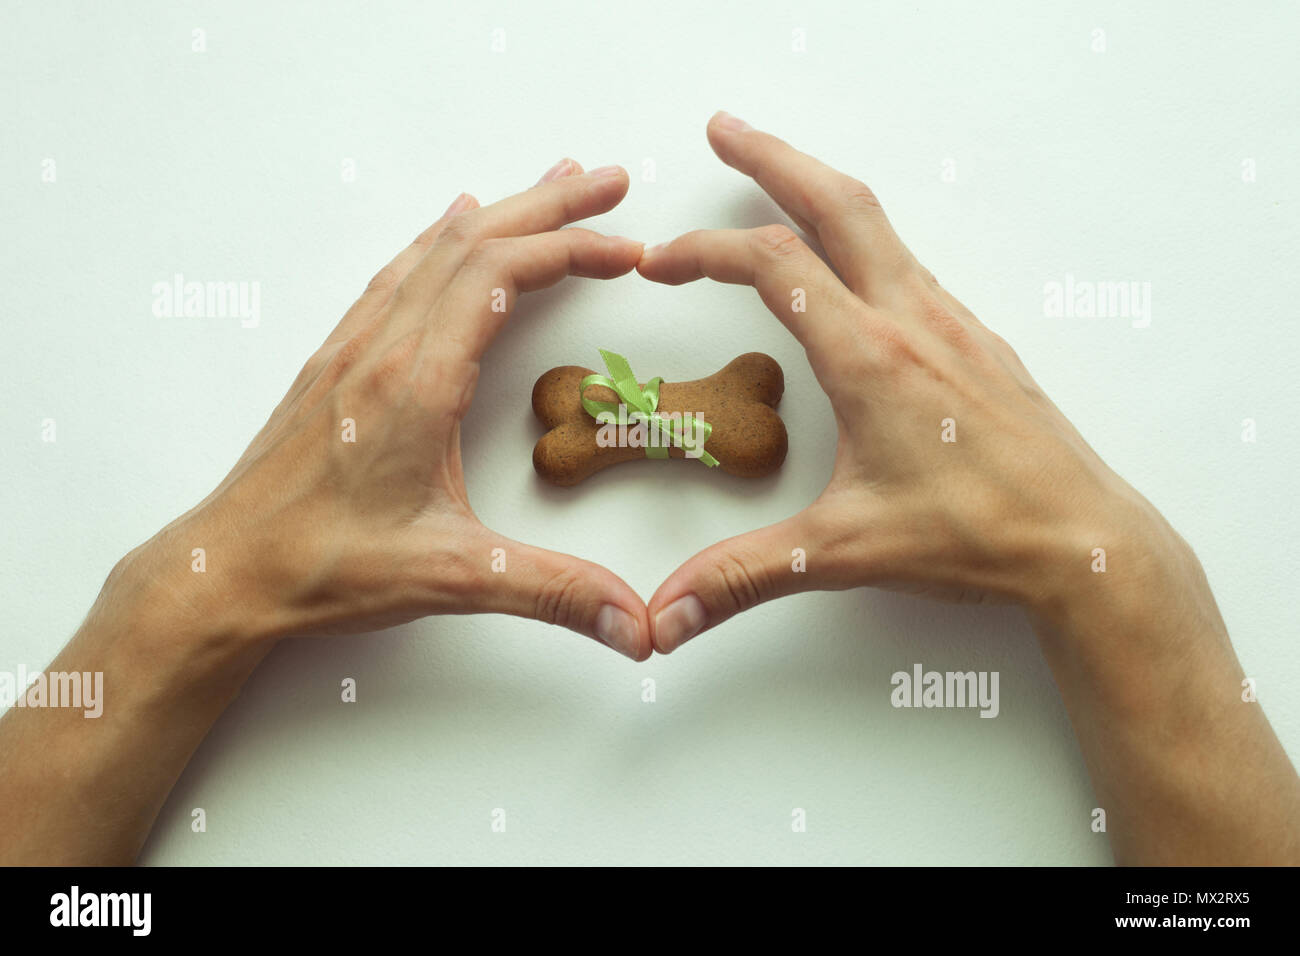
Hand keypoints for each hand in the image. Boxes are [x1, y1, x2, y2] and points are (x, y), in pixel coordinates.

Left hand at [119, 159, 651, 659]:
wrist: (222, 574)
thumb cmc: (321, 567)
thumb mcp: (452, 578)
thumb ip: (554, 593)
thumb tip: (640, 624)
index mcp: (415, 381)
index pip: (501, 276)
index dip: (573, 249)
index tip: (629, 249)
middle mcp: (381, 348)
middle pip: (474, 242)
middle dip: (551, 205)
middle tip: (611, 181)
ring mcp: (354, 349)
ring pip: (433, 250)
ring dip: (500, 212)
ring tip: (551, 184)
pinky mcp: (337, 363)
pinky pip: (396, 275)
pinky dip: (440, 239)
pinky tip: (449, 227)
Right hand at [638, 112, 1171, 652]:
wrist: (1086, 543)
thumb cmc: (979, 535)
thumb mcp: (842, 551)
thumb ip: (742, 577)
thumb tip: (664, 614)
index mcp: (871, 356)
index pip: (771, 266)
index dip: (703, 252)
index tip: (658, 263)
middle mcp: (913, 322)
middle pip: (836, 202)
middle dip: (771, 156)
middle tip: (723, 129)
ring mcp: (952, 325)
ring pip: (879, 226)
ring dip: (819, 191)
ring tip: (780, 182)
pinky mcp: (977, 343)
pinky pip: (911, 265)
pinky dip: (864, 240)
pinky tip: (854, 267)